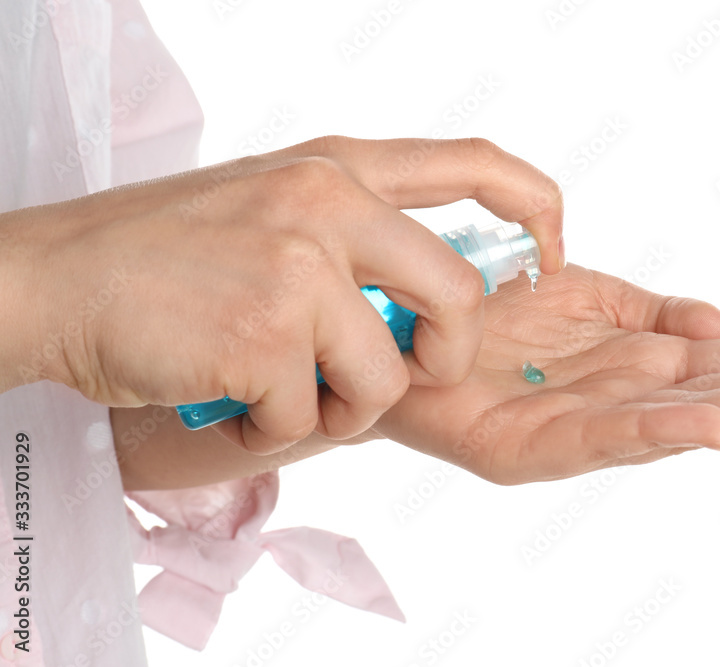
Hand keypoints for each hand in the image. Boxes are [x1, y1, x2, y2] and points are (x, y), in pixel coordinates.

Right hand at [1, 136, 562, 453]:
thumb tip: (416, 305)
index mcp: (337, 168)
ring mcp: (298, 266)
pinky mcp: (265, 334)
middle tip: (395, 377)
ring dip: (338, 408)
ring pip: (385, 376)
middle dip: (442, 358)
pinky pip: (311, 418)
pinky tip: (230, 404)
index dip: (535, 204)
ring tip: (278, 395)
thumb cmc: (157, 252)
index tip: (553, 251)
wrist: (52, 278)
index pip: (473, 162)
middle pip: (460, 296)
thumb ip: (350, 238)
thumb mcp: (268, 207)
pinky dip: (272, 431)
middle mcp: (328, 203)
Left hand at [372, 264, 719, 484]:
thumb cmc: (497, 318)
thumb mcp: (589, 300)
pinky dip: (657, 431)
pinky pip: (600, 437)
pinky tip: (711, 426)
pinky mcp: (529, 447)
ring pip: (682, 419)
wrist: (409, 335)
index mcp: (646, 364)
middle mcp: (626, 400)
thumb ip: (655, 314)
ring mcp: (583, 427)